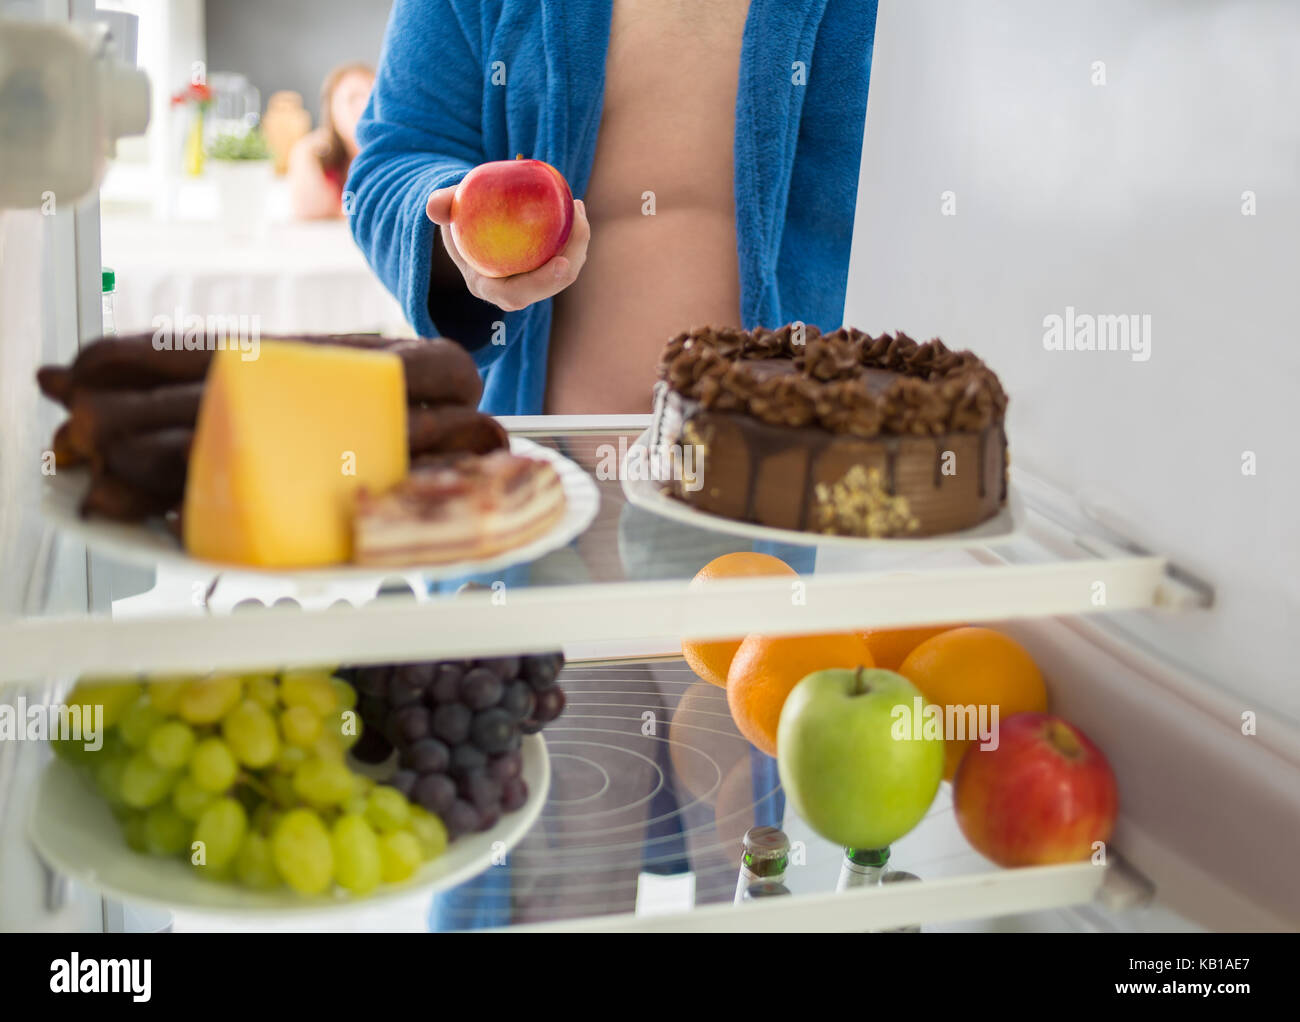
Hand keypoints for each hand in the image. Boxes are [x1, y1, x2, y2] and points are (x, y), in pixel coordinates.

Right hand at [426, 186, 589, 312]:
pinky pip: (566, 256)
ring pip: (564, 273)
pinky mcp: (544, 268)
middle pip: (551, 286)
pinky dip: (574, 236)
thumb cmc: (457, 217)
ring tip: (577, 208)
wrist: (470, 222)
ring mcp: (531, 281)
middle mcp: (513, 290)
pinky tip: (575, 208)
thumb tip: (434, 206)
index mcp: (487, 286)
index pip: (517, 295)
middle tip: (577, 221)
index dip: (541, 284)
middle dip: (572, 258)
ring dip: (578, 245)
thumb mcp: (446, 210)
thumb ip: (440, 206)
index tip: (562, 262)